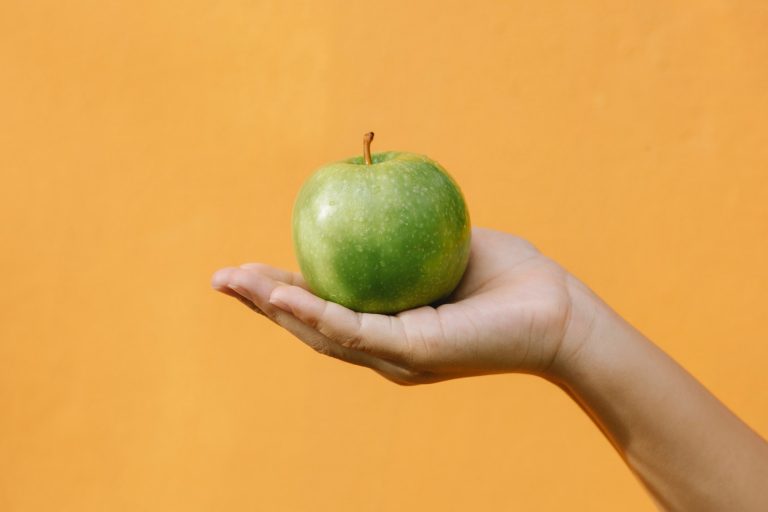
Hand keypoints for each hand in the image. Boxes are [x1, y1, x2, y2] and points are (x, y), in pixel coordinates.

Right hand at [211, 227, 592, 384]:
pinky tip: (281, 294)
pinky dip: (316, 312)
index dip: (282, 290)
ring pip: (322, 332)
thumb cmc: (508, 277)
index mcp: (389, 324)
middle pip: (311, 325)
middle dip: (262, 303)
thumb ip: (410, 236)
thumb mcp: (447, 245)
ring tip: (235, 284)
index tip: (249, 267)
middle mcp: (385, 346)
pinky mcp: (414, 354)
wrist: (559, 311)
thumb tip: (380, 196)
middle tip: (221, 278)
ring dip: (274, 308)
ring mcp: (396, 355)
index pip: (325, 307)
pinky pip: (356, 330)